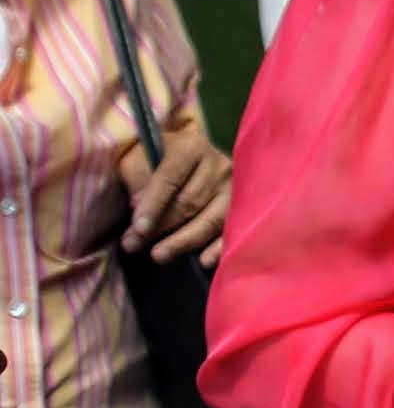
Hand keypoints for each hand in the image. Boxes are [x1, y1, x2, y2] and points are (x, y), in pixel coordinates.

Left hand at [121, 117, 225, 263]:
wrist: (183, 160)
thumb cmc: (155, 161)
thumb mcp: (138, 160)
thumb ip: (137, 180)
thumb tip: (141, 208)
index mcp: (191, 146)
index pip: (170, 178)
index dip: (153, 205)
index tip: (137, 228)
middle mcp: (219, 164)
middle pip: (190, 201)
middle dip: (162, 226)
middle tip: (135, 246)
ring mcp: (234, 187)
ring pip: (211, 219)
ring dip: (184, 240)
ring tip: (159, 256)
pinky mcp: (244, 207)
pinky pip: (232, 230)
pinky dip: (218, 247)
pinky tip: (203, 261)